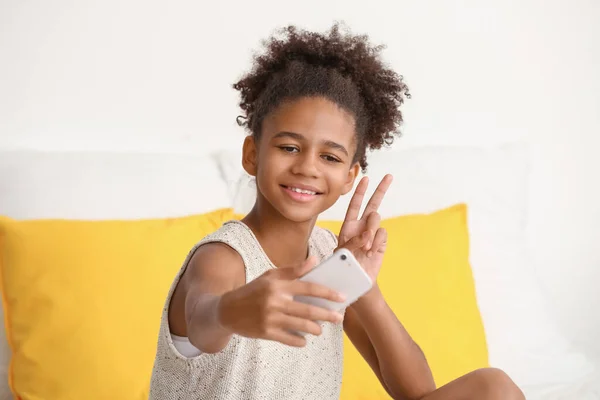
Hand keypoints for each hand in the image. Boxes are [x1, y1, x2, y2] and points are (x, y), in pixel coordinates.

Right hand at [217, 256, 345, 346]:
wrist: (226, 310)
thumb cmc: (253, 291)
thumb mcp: (270, 276)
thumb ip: (293, 270)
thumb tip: (315, 260)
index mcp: (278, 284)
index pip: (309, 287)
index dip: (327, 293)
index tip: (341, 297)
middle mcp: (275, 301)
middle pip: (308, 310)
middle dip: (327, 315)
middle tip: (338, 318)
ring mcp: (270, 318)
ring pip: (301, 326)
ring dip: (315, 329)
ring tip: (319, 329)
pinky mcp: (266, 333)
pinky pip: (289, 339)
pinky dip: (299, 340)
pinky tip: (304, 339)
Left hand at [337, 174, 392, 281]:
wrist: (358, 280)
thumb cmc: (345, 267)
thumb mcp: (341, 254)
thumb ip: (352, 242)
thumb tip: (367, 235)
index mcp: (348, 226)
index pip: (354, 205)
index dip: (360, 192)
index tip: (365, 178)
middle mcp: (362, 227)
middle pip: (373, 204)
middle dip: (381, 189)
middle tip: (389, 176)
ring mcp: (373, 233)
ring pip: (376, 219)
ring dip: (370, 230)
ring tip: (365, 247)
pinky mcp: (382, 242)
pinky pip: (383, 233)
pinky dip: (377, 241)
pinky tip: (372, 251)